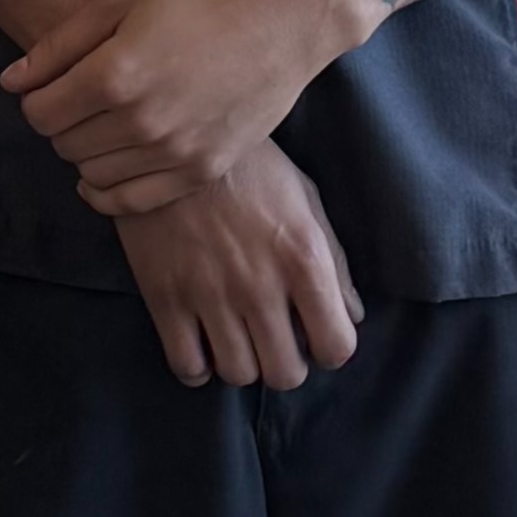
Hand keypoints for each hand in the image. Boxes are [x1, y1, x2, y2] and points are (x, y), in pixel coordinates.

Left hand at [4, 0, 365, 214]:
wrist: (284, 20)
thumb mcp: (122, 0)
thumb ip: (59, 44)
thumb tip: (12, 83)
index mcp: (116, 74)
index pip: (39, 112)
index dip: (36, 97)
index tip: (53, 84)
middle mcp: (143, 121)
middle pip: (63, 144)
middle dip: (62, 122)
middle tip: (83, 99)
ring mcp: (174, 151)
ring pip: (91, 175)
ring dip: (86, 152)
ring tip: (107, 122)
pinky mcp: (200, 171)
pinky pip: (130, 202)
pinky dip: (107, 191)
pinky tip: (109, 167)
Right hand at [116, 143, 363, 389]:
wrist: (173, 141)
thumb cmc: (248, 167)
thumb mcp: (304, 198)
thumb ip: (333, 260)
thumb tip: (352, 313)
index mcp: (304, 258)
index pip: (336, 346)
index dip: (330, 348)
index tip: (316, 336)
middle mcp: (260, 285)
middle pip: (285, 374)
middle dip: (286, 363)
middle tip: (275, 341)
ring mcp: (210, 295)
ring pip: (238, 375)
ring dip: (243, 363)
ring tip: (238, 338)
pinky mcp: (165, 298)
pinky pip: (186, 366)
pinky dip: (198, 366)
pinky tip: (202, 343)